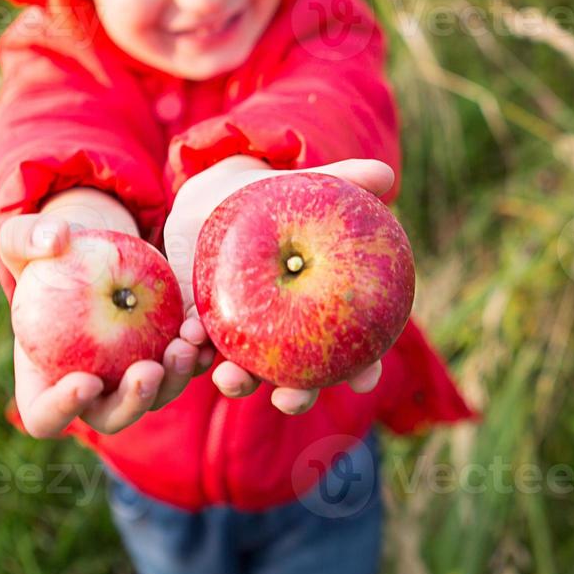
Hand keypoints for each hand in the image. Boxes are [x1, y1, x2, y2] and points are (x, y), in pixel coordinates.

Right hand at [0, 211, 215, 437]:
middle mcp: (90, 392)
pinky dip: (195, 353)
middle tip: (147, 370)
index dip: (62, 410)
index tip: (85, 380)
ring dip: (173, 380)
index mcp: (43, 381)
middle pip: (110, 417)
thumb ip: (26, 238)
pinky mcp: (163, 357)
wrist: (91, 253)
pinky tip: (201, 328)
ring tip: (184, 344)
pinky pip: (183, 366)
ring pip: (156, 397)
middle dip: (132, 402)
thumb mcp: (23, 239)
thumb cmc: (48, 254)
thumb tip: (54, 239)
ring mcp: (129, 379)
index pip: (46, 416)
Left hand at [162, 156, 394, 415]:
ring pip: (243, 375)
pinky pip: (195, 348)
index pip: (353, 354)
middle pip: (297, 382)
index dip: (364, 371)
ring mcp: (241, 340)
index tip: (366, 381)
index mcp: (319, 316)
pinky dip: (190, 349)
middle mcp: (283, 339)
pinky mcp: (199, 330)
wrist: (209, 200)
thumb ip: (342, 182)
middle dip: (295, 398)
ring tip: (228, 379)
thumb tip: (385, 174)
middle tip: (288, 399)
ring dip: (237, 384)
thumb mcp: (304, 190)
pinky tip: (187, 340)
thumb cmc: (270, 200)